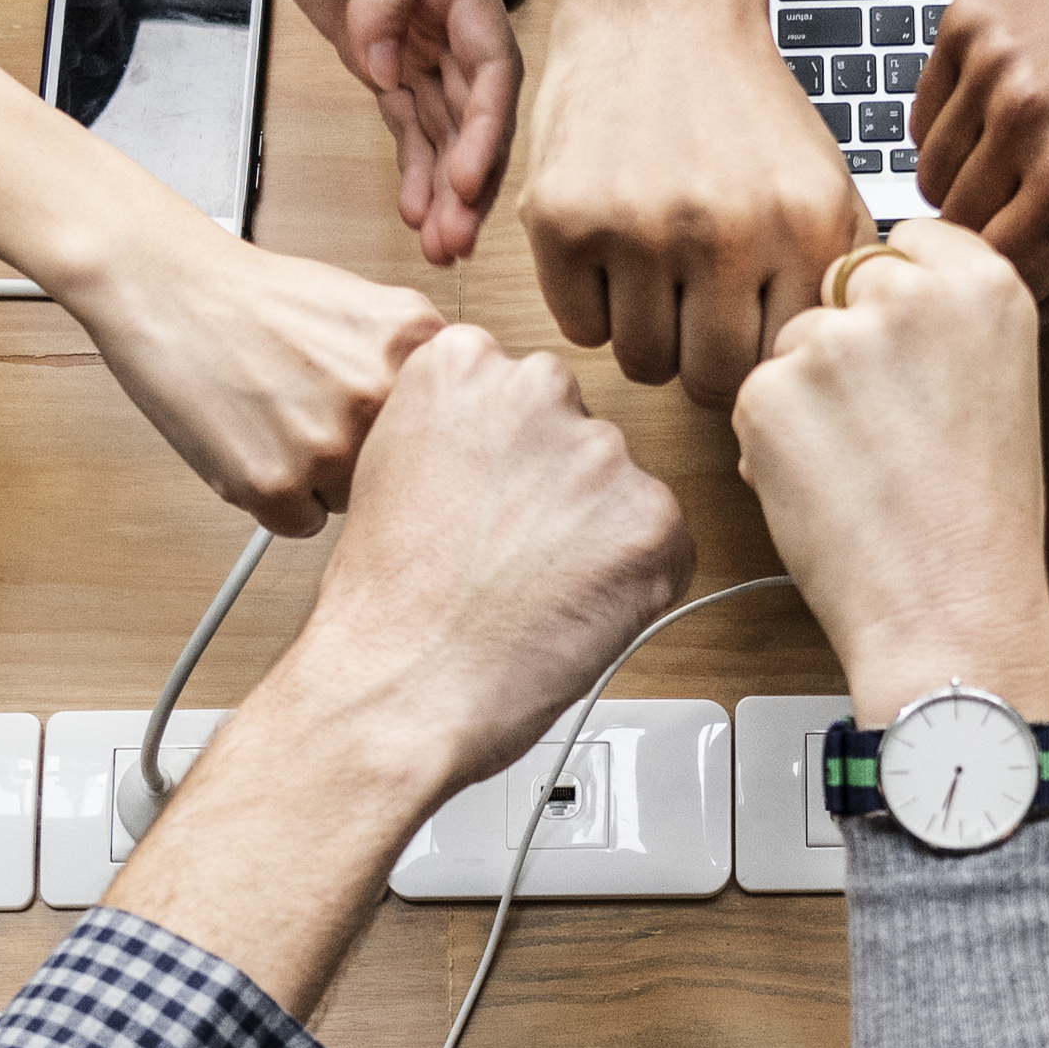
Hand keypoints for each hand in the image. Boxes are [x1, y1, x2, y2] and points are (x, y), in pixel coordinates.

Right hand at [61, 225, 443, 535]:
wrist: (171, 290)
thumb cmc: (260, 299)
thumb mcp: (369, 307)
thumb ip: (420, 365)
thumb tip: (465, 427)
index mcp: (417, 344)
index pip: (451, 429)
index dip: (414, 432)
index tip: (388, 426)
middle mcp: (380, 394)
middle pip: (406, 472)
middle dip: (368, 456)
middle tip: (316, 414)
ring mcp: (329, 445)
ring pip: (354, 503)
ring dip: (322, 479)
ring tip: (279, 419)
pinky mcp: (275, 486)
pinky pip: (301, 524)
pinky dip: (277, 498)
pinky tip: (254, 443)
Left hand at [240, 0, 515, 262]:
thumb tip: (385, 58)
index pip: (491, 60)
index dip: (487, 126)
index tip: (467, 179)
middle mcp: (446, 11)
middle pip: (475, 109)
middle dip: (472, 177)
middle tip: (456, 240)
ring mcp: (415, 36)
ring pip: (444, 125)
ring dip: (446, 187)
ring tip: (440, 248)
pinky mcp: (381, 51)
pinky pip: (407, 120)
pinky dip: (415, 166)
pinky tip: (418, 214)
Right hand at [271, 323, 698, 790]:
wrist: (402, 685)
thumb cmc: (385, 601)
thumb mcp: (392, 467)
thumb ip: (460, 429)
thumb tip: (510, 444)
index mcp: (462, 362)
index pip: (519, 389)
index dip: (505, 458)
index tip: (485, 497)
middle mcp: (537, 388)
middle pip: (575, 430)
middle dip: (557, 488)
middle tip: (510, 552)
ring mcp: (601, 453)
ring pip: (619, 490)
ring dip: (596, 536)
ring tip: (531, 592)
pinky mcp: (652, 519)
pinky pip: (663, 545)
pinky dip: (633, 584)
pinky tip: (569, 612)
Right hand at [517, 0, 872, 403]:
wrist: (661, 5)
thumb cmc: (742, 104)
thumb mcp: (822, 179)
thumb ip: (835, 273)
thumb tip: (835, 366)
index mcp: (804, 225)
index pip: (784, 364)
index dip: (763, 359)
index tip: (749, 336)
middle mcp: (725, 230)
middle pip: (710, 379)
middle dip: (703, 359)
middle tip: (697, 316)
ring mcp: (637, 227)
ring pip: (641, 362)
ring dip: (647, 334)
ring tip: (656, 277)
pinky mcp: (563, 219)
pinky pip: (579, 328)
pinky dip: (593, 305)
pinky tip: (612, 253)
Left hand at [729, 221, 1048, 721]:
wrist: (951, 607)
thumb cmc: (978, 520)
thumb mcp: (996, 384)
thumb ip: (942, 322)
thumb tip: (873, 294)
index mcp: (984, 283)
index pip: (904, 245)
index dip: (895, 305)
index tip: (907, 352)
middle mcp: (909, 294)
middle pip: (840, 288)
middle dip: (846, 346)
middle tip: (886, 428)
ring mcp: (834, 340)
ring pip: (792, 345)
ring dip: (806, 397)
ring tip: (864, 469)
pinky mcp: (770, 391)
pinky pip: (755, 398)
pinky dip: (774, 443)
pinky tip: (828, 489)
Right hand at [911, 0, 1048, 317]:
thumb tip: (1022, 314)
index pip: (996, 272)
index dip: (1034, 271)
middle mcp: (1019, 111)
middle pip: (955, 226)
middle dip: (1004, 226)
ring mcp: (988, 58)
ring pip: (930, 173)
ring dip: (977, 179)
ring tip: (1042, 150)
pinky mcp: (970, 19)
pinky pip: (926, 114)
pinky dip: (962, 126)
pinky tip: (1020, 111)